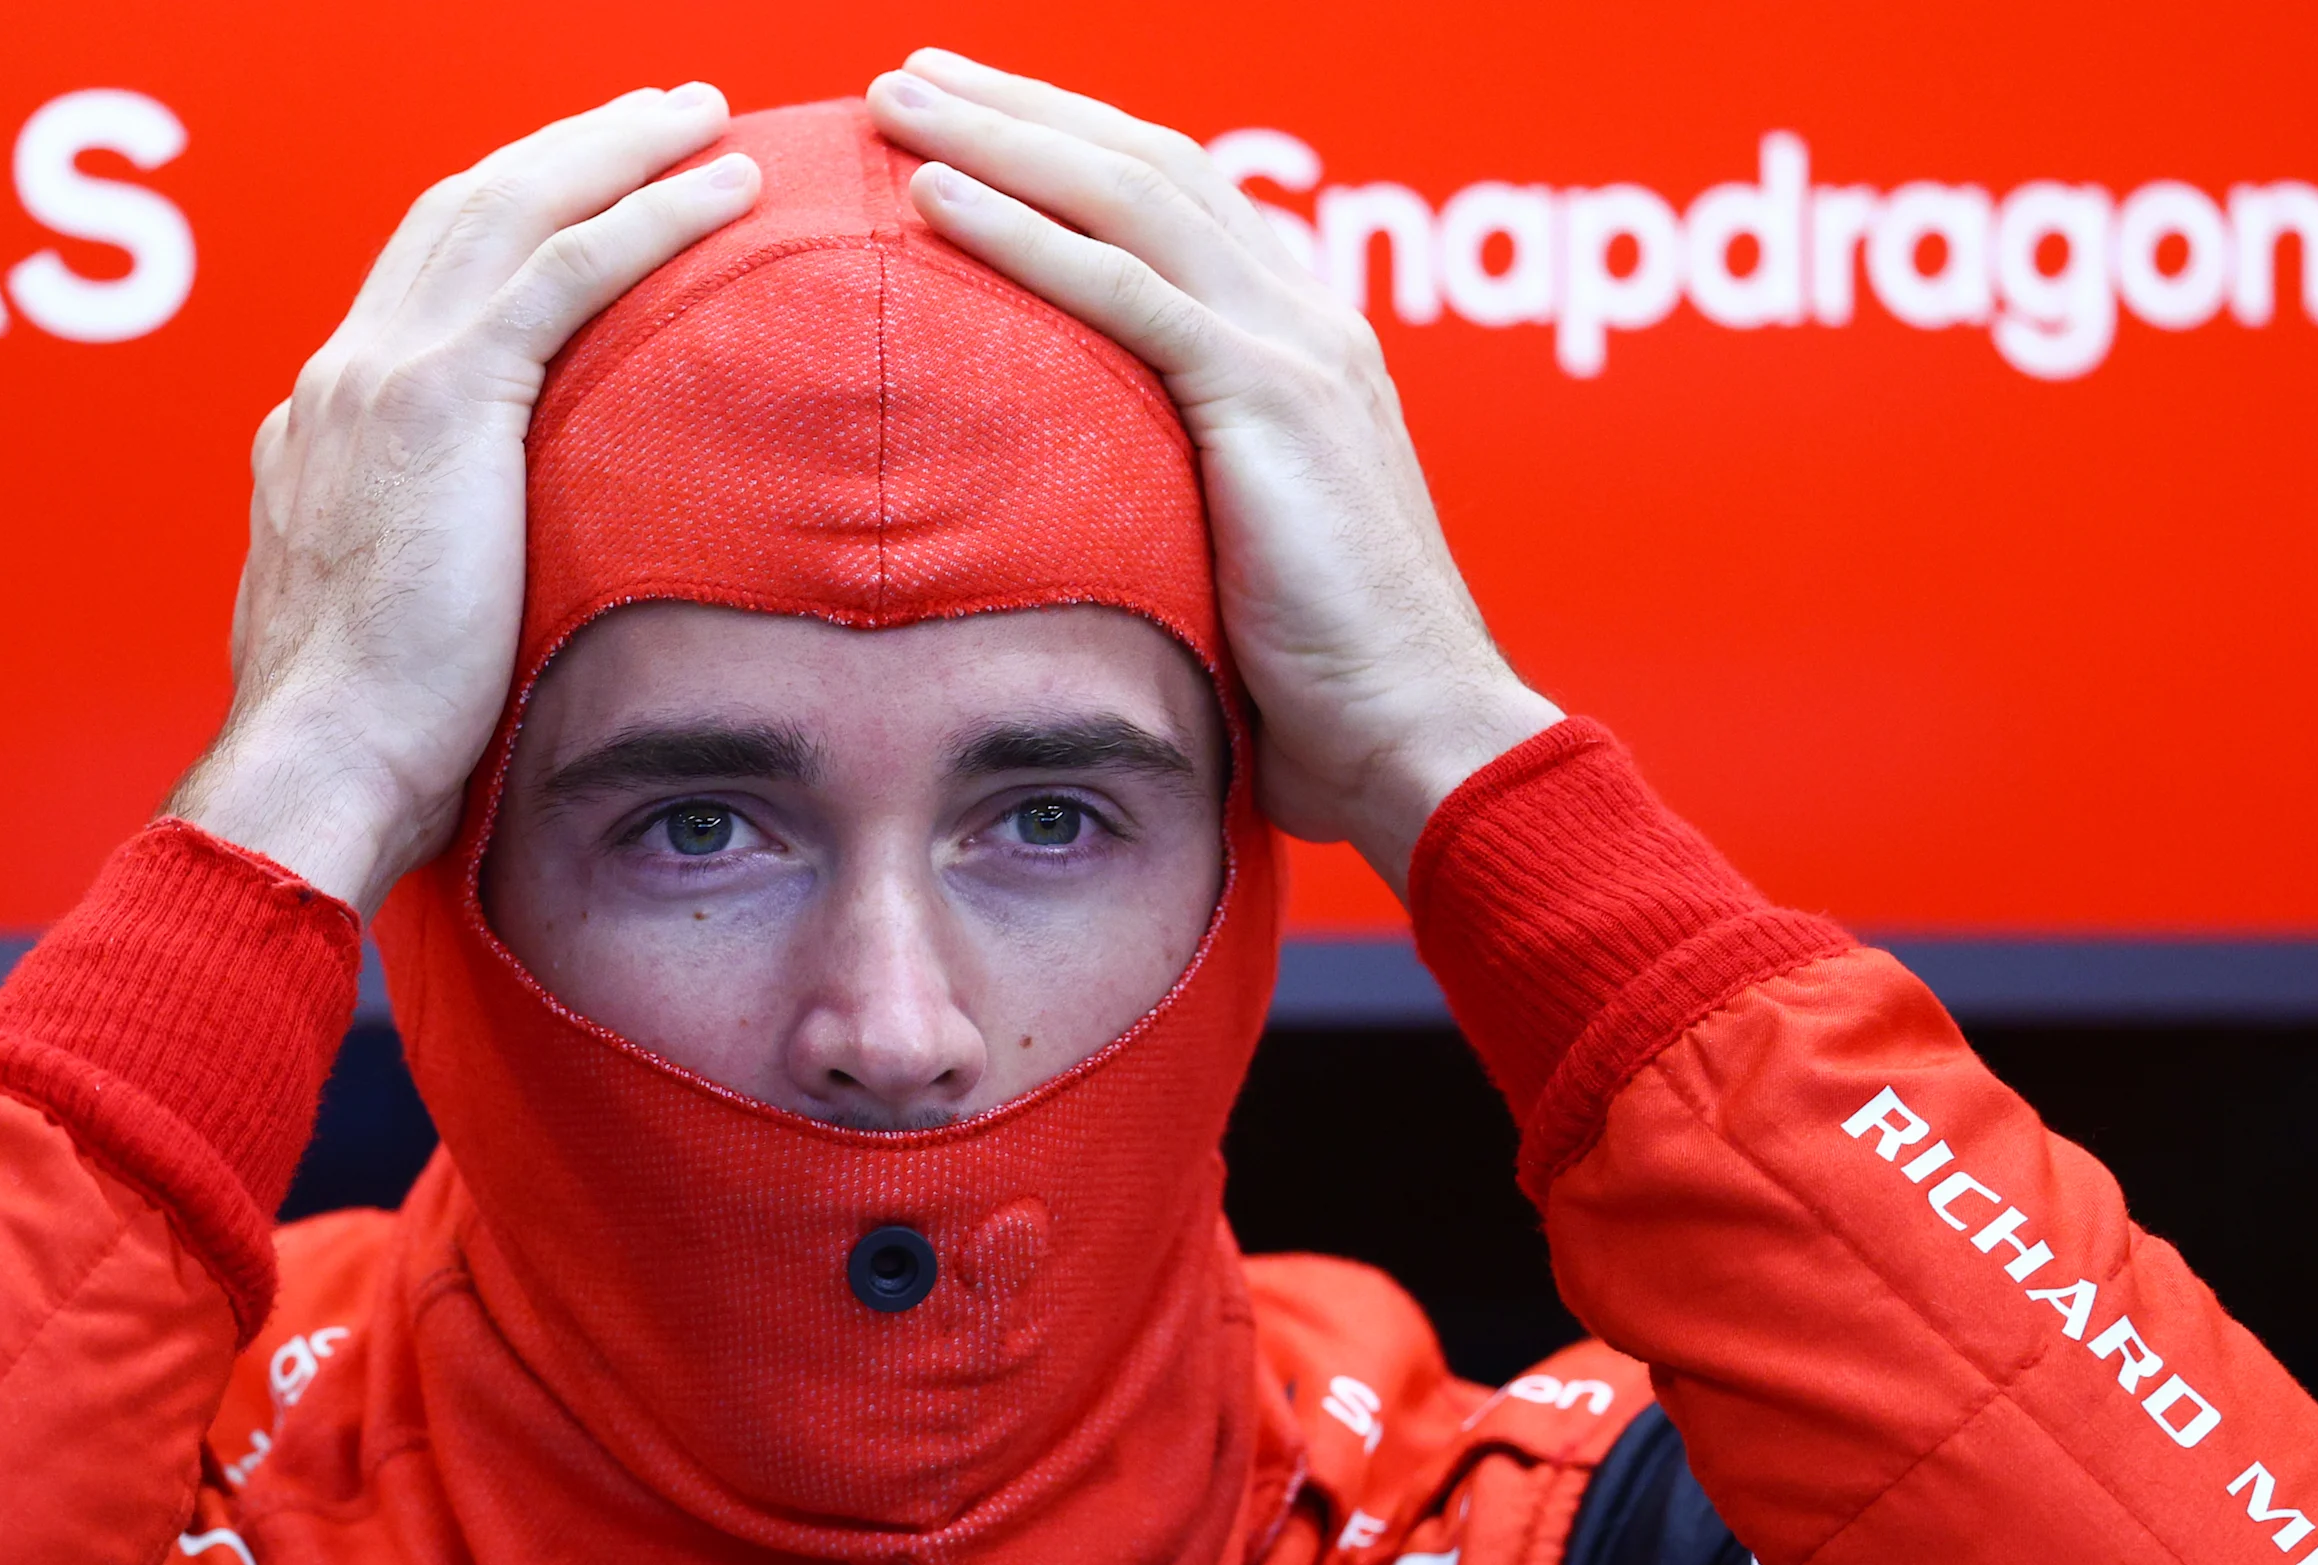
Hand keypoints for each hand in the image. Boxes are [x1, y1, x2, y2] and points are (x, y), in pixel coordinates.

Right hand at [166, 87, 759, 914]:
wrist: (320, 762)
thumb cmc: (370, 744)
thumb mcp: (390, 629)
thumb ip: (429, 572)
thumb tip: (491, 595)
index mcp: (323, 426)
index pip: (421, 279)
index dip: (506, 216)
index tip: (581, 192)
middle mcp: (341, 377)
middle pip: (462, 209)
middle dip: (564, 149)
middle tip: (656, 115)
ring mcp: (380, 377)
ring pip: (511, 208)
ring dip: (614, 149)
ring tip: (701, 116)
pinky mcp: (440, 401)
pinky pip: (563, 270)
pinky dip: (645, 216)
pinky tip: (717, 191)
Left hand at [865, 53, 1561, 895]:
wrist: (1417, 736)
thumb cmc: (1320, 688)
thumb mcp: (1238, 561)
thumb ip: (1175, 500)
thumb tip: (1069, 525)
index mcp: (1306, 342)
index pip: (1176, 202)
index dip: (1070, 147)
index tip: (967, 122)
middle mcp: (1308, 315)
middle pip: (1147, 165)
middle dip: (1022, 108)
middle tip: (911, 75)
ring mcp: (1295, 347)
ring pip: (1128, 198)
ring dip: (1004, 139)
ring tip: (899, 103)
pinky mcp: (1267, 399)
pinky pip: (1123, 290)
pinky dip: (1022, 236)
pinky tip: (937, 201)